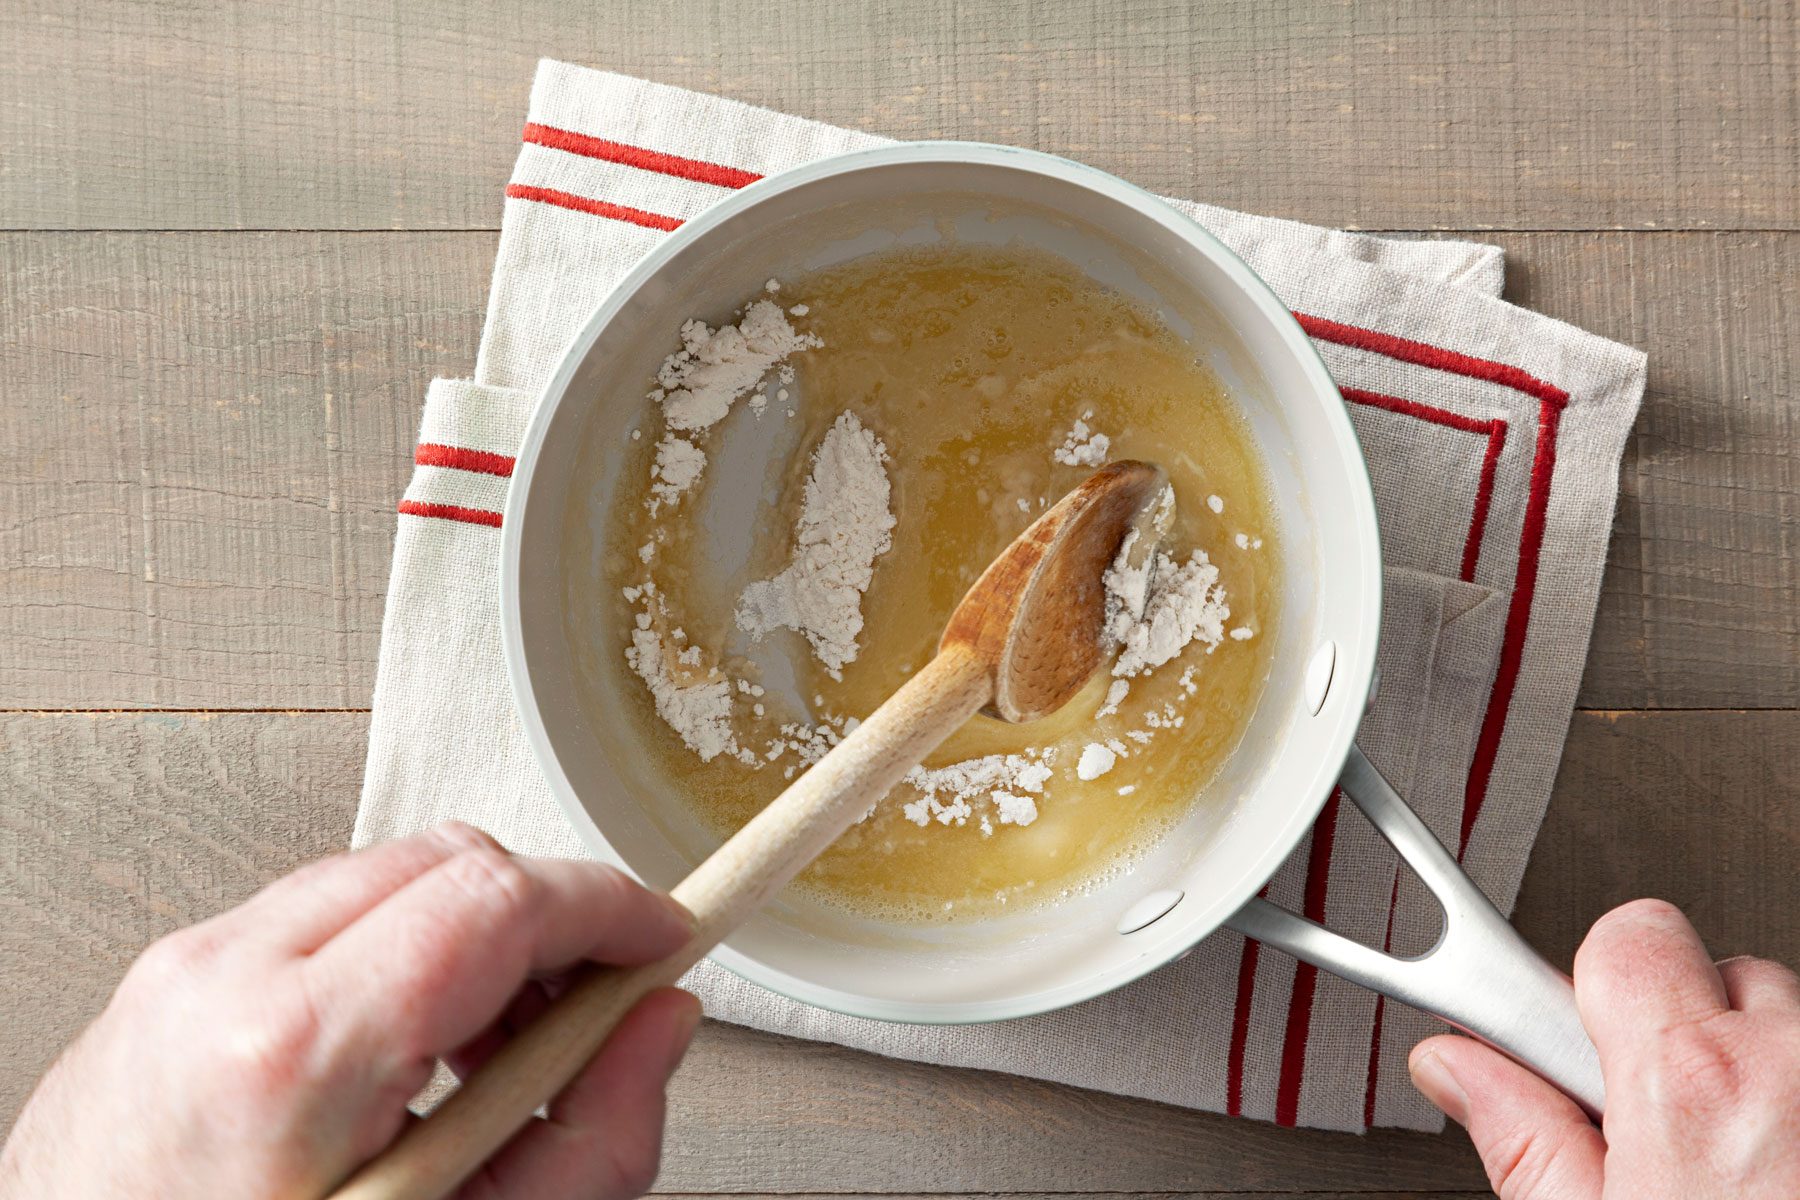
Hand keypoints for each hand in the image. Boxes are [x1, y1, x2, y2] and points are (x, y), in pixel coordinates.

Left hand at [0, 823, 699, 1199]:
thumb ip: (590, 1145)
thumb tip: (657, 1032)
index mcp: (294, 1054)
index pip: (497, 898)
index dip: (610, 908)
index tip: (662, 938)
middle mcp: (222, 981)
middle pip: (448, 860)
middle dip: (548, 918)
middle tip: (595, 1005)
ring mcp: (182, 971)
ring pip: (388, 876)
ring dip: (474, 937)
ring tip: (500, 1054)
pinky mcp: (167, 980)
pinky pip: (320, 916)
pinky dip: (398, 955)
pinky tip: (417, 1052)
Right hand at [1409, 899, 1799, 1198]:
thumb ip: (1524, 1142)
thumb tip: (1456, 1068)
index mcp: (1692, 1085)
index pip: (1625, 937)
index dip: (1583, 984)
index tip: (1562, 1029)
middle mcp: (1791, 1063)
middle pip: (1713, 973)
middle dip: (1680, 1033)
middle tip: (1660, 1125)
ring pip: (1783, 1022)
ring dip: (1756, 1070)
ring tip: (1736, 1161)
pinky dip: (1795, 1097)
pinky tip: (1780, 1165)